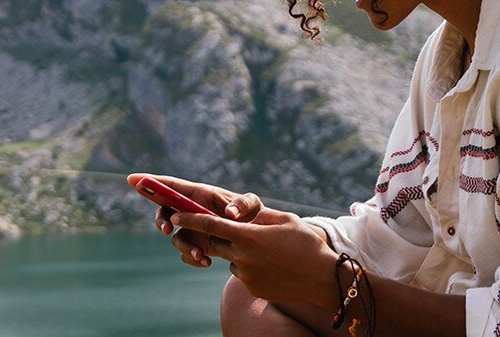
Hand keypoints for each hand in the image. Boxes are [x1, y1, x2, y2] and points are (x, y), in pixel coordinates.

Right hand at [126, 174, 263, 267]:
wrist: (256, 238)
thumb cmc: (252, 213)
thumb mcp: (252, 205)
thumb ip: (242, 204)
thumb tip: (230, 214)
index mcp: (198, 194)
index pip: (170, 185)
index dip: (150, 182)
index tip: (131, 179)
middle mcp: (190, 210)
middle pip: (163, 211)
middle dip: (160, 220)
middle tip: (168, 229)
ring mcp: (191, 229)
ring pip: (175, 237)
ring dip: (184, 246)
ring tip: (200, 255)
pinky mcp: (196, 245)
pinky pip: (186, 253)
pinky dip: (193, 258)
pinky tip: (207, 262)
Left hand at [169, 208, 340, 307]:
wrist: (323, 278)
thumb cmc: (306, 243)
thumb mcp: (284, 220)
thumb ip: (257, 215)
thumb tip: (236, 212)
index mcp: (248, 235)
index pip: (209, 225)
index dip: (189, 219)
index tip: (175, 215)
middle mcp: (242, 256)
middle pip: (216, 243)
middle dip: (221, 236)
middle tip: (242, 233)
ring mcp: (246, 274)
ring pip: (229, 259)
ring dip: (238, 253)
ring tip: (267, 253)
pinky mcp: (251, 288)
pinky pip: (241, 273)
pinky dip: (250, 268)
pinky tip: (271, 266)